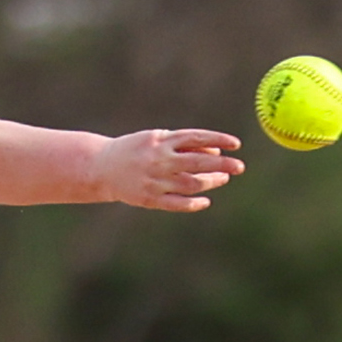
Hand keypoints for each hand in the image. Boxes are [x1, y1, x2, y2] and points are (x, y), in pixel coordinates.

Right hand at [94, 129, 243, 211]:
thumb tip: (217, 152)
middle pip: (197, 162)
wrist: (102, 168)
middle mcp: (159, 160)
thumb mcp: (157, 139)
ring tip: (223, 179)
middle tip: (240, 166)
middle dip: (222, 165)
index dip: (218, 140)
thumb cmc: (137, 151)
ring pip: (191, 184)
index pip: (196, 138)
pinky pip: (177, 204)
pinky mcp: (149, 199)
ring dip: (211, 183)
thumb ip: (184, 144)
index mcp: (161, 141)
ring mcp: (154, 181)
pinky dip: (194, 204)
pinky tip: (205, 201)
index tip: (236, 144)